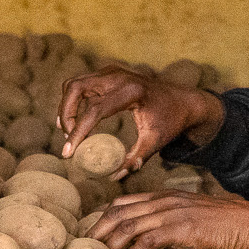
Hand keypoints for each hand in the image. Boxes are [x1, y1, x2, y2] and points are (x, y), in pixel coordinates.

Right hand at [59, 66, 224, 177]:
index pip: (94, 110)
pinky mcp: (108, 72)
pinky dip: (72, 100)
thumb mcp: (155, 143)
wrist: (182, 101)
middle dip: (66, 115)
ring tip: (69, 131)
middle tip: (67, 139)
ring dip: (66, 107)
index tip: (68, 153)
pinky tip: (75, 120)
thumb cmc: (170, 122)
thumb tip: (113, 177)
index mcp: (131, 92)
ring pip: (74, 84)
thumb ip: (135, 160)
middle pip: (75, 89)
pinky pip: (80, 83)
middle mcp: (118, 76)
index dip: (78, 133)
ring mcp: (112, 71)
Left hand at [90, 191, 248, 248]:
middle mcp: (166, 200)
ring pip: (130, 224)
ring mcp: (174, 212)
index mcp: (167, 197)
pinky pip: (150, 240)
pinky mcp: (183, 227)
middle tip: (85, 247)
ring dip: (111, 243)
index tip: (92, 233)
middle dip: (98, 229)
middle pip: (120, 211)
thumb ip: (169, 240)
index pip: (125, 201)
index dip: (104, 216)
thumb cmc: (225, 230)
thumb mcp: (191, 229)